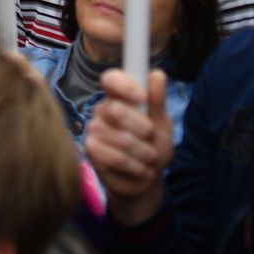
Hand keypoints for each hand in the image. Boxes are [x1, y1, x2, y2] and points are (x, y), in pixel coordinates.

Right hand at [84, 68, 173, 226]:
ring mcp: (94, 129)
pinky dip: (135, 166)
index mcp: (119, 97)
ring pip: (119, 137)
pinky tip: (140, 169)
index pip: (111, 79)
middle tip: (152, 137)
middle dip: (142, 128)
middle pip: (116, 109)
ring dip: (143, 152)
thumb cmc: (153, 145)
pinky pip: (114, 156)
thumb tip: (158, 74)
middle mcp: (103, 110)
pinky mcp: (91, 150)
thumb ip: (158, 100)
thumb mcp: (162, 123)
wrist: (146, 179)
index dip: (124, 85)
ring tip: (150, 159)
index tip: (142, 98)